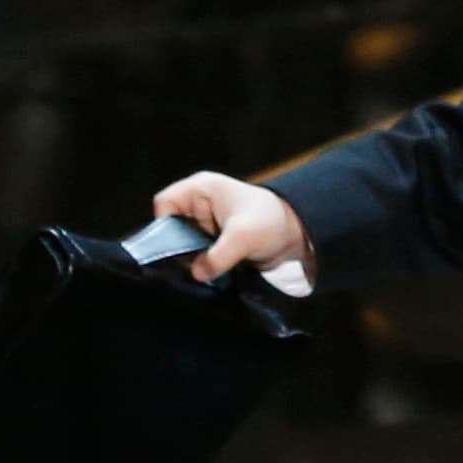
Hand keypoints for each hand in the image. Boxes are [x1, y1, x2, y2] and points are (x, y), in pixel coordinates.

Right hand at [154, 171, 312, 284]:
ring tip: (207, 270)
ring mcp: (205, 224)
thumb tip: (196, 273)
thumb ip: (218, 256)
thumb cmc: (272, 222)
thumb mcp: (244, 237)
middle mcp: (199, 205)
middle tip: (194, 265)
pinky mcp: (213, 242)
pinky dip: (202, 265)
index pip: (164, 203)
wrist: (298, 234)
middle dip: (180, 248)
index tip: (178, 248)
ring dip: (192, 260)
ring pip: (182, 245)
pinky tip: (212, 273)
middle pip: (171, 227)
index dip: (165, 225)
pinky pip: (196, 255)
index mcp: (201, 190)